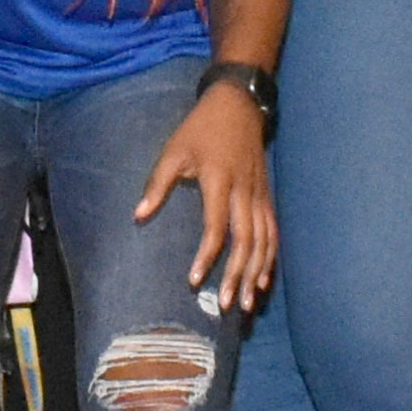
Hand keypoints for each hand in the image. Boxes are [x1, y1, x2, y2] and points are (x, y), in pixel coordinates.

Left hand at [141, 82, 277, 307]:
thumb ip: (158, 184)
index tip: (195, 280)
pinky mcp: (267, 197)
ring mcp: (259, 195)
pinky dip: (270, 258)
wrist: (238, 106)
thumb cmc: (200, 130)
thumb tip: (138, 216)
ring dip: (257, 273)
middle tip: (228, 304)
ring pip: (264, 241)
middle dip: (237, 275)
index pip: (216, 226)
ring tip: (248, 303)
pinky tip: (263, 280)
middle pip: (246, 241)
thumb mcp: (174, 150)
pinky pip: (273, 232)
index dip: (207, 255)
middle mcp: (244, 192)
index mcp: (219, 180)